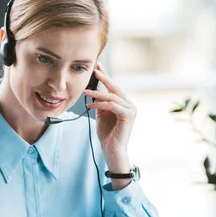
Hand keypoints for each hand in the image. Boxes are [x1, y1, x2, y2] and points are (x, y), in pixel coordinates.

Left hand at [84, 63, 135, 186]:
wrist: (112, 150)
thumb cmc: (107, 134)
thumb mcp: (101, 115)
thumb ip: (100, 103)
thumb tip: (93, 91)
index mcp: (124, 104)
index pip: (114, 87)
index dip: (106, 76)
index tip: (97, 66)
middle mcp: (130, 105)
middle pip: (115, 88)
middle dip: (104, 78)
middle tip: (94, 70)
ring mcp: (131, 110)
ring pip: (112, 97)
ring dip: (97, 94)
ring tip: (85, 92)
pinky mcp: (128, 116)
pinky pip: (112, 106)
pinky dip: (100, 104)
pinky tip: (90, 105)